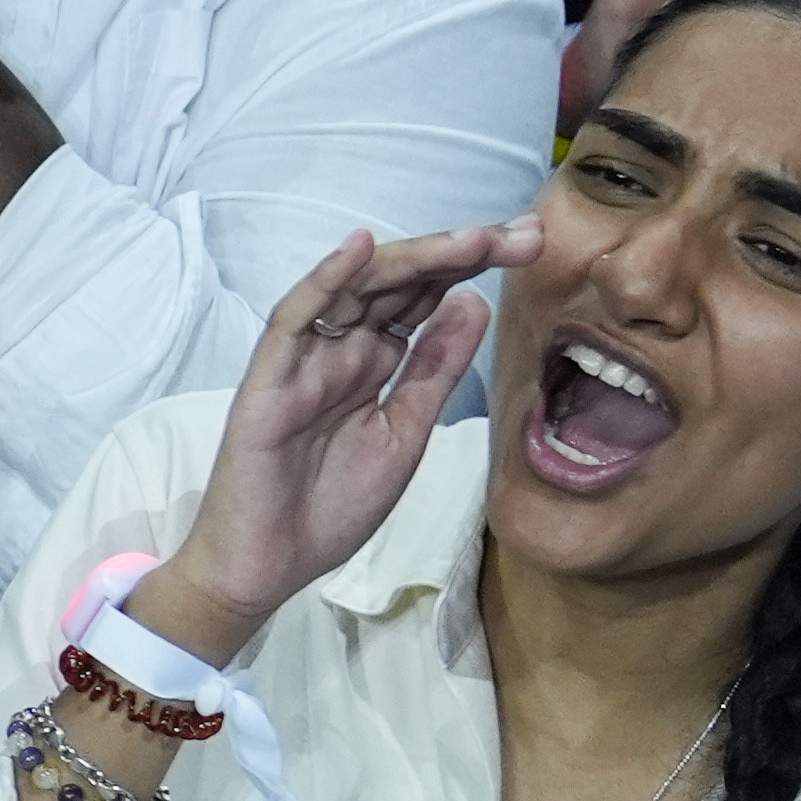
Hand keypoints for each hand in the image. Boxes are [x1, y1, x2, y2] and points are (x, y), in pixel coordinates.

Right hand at [156, 218, 539, 644]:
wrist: (269, 565)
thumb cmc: (329, 507)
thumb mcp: (406, 435)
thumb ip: (434, 371)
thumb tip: (475, 302)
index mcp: (375, 363)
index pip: (426, 297)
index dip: (474, 267)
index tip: (532, 243)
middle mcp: (341, 348)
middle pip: (400, 283)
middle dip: (460, 253)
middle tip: (522, 235)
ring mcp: (305, 359)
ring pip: (356, 289)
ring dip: (412, 258)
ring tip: (470, 239)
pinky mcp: (269, 380)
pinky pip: (294, 319)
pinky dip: (324, 281)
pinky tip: (361, 249)